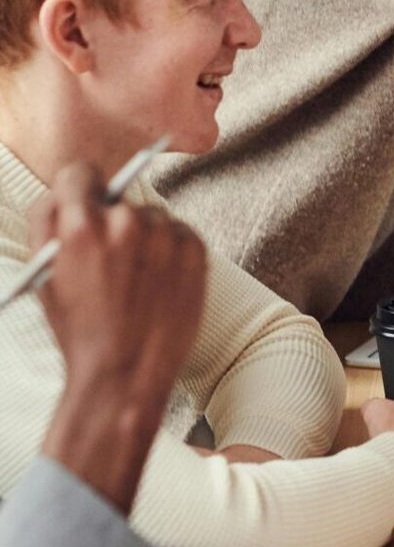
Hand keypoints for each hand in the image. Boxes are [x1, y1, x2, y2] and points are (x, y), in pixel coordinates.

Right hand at [31, 165, 207, 510]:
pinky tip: (158, 282)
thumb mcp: (45, 275)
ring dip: (144, 237)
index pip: (80, 173)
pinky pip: (179, 232)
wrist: (126, 373)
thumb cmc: (79, 329)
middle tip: (111, 260)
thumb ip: (46, 223)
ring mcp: (165, 234)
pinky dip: (170, 249)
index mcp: (80, 226)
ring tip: (136, 280)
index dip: (78, 189)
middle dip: (111, 222)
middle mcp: (126, 222)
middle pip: (118, 199)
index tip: (84, 203)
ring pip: (152, 217)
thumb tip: (62, 192)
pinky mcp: (195, 248)